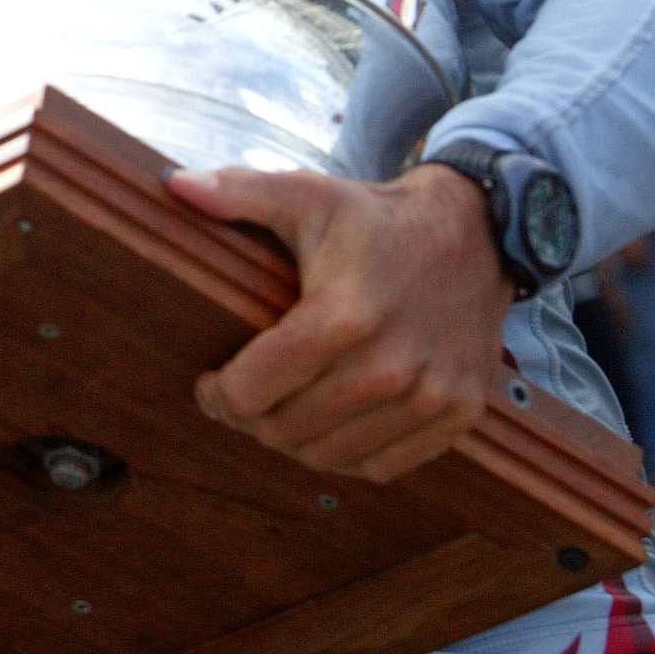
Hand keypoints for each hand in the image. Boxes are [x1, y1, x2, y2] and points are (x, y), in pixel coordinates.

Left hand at [166, 160, 510, 483]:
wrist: (478, 233)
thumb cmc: (377, 220)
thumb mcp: (309, 195)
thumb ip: (240, 192)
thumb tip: (177, 185)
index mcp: (342, 315)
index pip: (251, 393)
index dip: (218, 393)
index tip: (212, 382)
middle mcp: (390, 366)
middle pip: (284, 431)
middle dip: (251, 418)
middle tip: (244, 396)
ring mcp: (430, 396)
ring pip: (330, 458)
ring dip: (296, 440)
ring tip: (284, 409)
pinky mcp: (458, 415)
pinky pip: (382, 468)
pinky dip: (350, 456)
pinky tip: (335, 421)